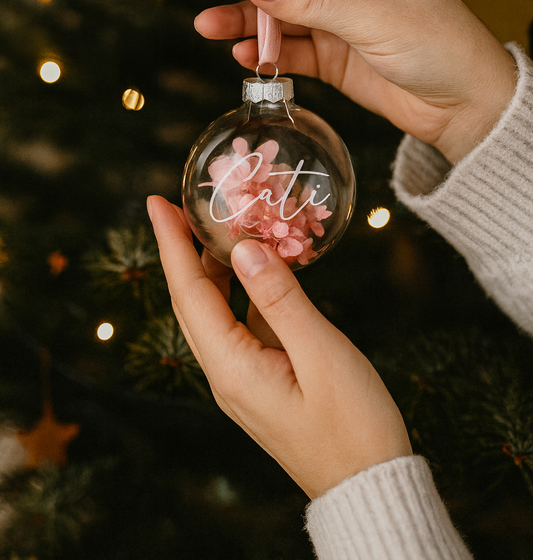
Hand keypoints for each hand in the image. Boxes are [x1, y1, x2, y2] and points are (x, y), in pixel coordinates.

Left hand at [148, 194, 411, 498]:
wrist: (370, 484)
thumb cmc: (353, 424)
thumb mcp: (320, 352)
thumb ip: (279, 297)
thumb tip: (244, 248)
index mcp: (232, 368)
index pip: (189, 293)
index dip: (171, 243)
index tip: (156, 202)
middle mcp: (227, 373)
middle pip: (195, 300)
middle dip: (185, 249)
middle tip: (187, 204)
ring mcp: (244, 377)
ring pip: (218, 311)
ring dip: (217, 268)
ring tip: (225, 225)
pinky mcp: (264, 378)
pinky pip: (243, 324)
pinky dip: (246, 290)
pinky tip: (264, 267)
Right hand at [196, 0, 516, 163]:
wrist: (462, 103)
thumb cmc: (436, 44)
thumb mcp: (372, 17)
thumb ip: (310, 1)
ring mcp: (331, 15)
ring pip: (274, 8)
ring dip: (241, 16)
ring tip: (208, 26)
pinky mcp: (328, 53)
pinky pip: (286, 46)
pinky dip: (264, 50)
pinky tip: (244, 55)